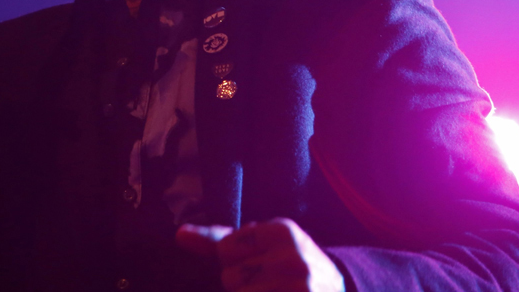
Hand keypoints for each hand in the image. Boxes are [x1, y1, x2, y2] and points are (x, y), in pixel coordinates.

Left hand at [176, 219, 345, 291]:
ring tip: (273, 291)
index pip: (225, 250)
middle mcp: (293, 260)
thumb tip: (180, 236)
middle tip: (269, 283)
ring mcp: (298, 289)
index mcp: (282, 232)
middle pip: (231, 278)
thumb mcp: (263, 242)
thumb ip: (219, 239)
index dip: (236, 261)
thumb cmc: (290, 264)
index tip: (260, 263)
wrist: (339, 290)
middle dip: (243, 284)